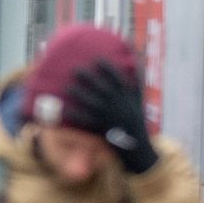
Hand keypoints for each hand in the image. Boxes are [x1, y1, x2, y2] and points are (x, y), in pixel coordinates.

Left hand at [62, 62, 158, 177]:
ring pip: (91, 103)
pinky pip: (85, 121)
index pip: (116, 79)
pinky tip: (64, 111)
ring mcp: (107, 115)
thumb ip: (137, 80)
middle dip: (88, 78)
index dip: (107, 68)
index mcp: (124, 95)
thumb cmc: (135, 116)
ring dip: (79, 95)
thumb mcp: (139, 97)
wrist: (135, 142)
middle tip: (75, 70)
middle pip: (100, 88)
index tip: (97, 59)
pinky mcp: (100, 126)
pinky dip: (75, 116)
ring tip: (67, 88)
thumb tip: (137, 62)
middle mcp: (115, 104)